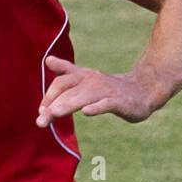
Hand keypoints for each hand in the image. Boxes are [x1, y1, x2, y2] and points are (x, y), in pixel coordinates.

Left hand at [36, 56, 154, 126]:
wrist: (142, 90)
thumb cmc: (108, 88)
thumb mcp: (86, 78)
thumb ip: (66, 71)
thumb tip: (48, 60)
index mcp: (83, 76)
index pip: (61, 83)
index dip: (49, 96)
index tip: (40, 111)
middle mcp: (92, 81)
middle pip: (68, 90)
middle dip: (52, 105)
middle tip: (40, 121)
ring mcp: (105, 91)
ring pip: (83, 97)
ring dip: (67, 105)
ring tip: (54, 113)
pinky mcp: (119, 102)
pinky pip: (106, 104)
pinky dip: (96, 108)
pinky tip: (86, 112)